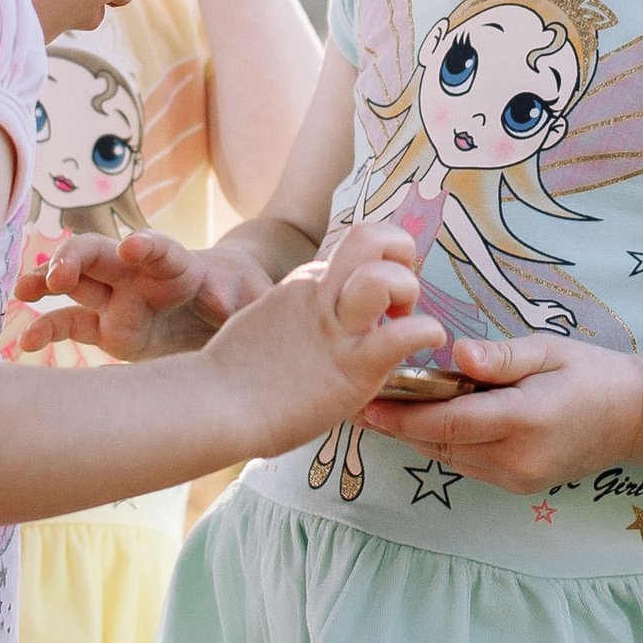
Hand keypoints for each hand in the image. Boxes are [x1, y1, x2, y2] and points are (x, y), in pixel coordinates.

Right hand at [8, 226, 271, 362]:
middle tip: (58, 276)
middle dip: (75, 258)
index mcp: (178, 266)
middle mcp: (139, 275)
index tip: (133, 246)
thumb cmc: (244, 296)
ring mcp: (118, 300)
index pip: (160, 250)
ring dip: (46, 281)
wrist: (229, 309)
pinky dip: (47, 329)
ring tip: (22, 291)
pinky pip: (71, 324)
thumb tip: (231, 300)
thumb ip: (248, 300)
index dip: (147, 246)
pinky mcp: (107, 328)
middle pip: (100, 254)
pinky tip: (24, 343)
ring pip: (75, 282)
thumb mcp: (256, 299)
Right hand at [202, 222, 423, 453]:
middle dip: (400, 252)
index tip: (374, 307)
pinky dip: (427, 331)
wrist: (214, 408)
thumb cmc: (230, 381)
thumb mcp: (260, 326)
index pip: (350, 255)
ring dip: (408, 289)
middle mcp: (321, 295)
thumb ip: (288, 317)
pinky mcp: (353, 366)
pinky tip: (427, 342)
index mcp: (303, 286)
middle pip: (368, 235)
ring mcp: (337, 329)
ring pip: (386, 274)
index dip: (371, 271)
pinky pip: (405, 334)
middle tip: (398, 298)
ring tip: (403, 318)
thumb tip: (299, 329)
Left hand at [357, 327, 642, 492]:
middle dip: (398, 426)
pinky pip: (468, 464)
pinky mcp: (518, 485)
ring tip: (381, 411)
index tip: (365, 403)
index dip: (402, 417)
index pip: (448, 423)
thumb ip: (500, 356)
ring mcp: (518, 477)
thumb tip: (456, 354)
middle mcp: (517, 458)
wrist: (633, 418)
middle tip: (358, 403)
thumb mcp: (548, 350)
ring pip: (450, 458)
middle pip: (440, 445)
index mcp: (524, 420)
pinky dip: (444, 445)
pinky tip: (426, 423)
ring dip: (417, 437)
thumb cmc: (590, 373)